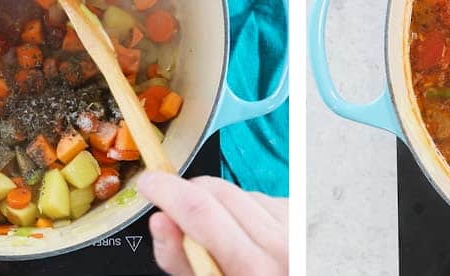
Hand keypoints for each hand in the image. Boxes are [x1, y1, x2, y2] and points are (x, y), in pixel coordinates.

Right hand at [139, 172, 286, 275]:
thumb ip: (183, 260)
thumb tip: (160, 219)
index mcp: (254, 269)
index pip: (201, 211)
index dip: (167, 191)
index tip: (149, 183)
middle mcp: (280, 242)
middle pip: (216, 192)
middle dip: (186, 195)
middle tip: (174, 211)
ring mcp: (294, 224)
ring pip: (237, 192)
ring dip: (219, 207)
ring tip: (224, 240)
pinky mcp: (299, 212)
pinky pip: (258, 197)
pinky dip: (244, 210)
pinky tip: (247, 235)